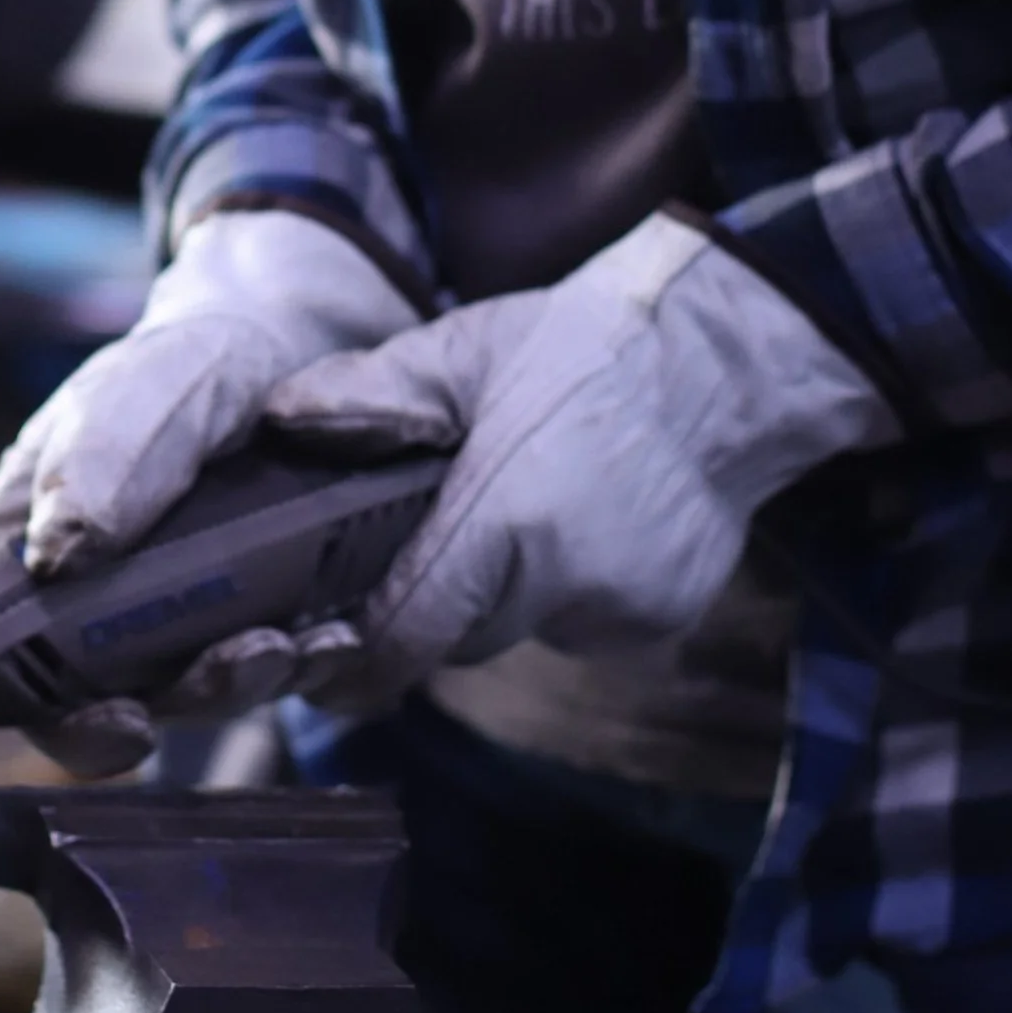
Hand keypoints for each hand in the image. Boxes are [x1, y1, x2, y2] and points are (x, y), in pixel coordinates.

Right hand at [0, 207, 415, 791]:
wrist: (292, 361)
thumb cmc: (184, 374)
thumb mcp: (144, 385)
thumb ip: (104, 453)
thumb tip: (58, 553)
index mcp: (22, 549)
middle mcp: (87, 612)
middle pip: (64, 708)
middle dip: (96, 732)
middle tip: (137, 724)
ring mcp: (173, 634)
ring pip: (174, 703)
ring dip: (215, 692)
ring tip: (271, 648)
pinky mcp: (254, 638)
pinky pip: (262, 679)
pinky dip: (294, 669)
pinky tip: (329, 638)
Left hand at [256, 211, 896, 711]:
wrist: (731, 361)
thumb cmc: (588, 344)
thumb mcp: (468, 350)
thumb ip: (370, 394)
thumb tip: (280, 418)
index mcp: (506, 519)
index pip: (409, 633)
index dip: (356, 662)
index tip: (318, 667)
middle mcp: (566, 583)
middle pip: (459, 636)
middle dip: (430, 607)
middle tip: (422, 542)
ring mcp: (622, 609)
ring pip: (522, 629)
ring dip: (502, 593)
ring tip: (518, 505)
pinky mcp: (661, 618)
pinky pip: (582, 623)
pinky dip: (564, 590)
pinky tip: (581, 520)